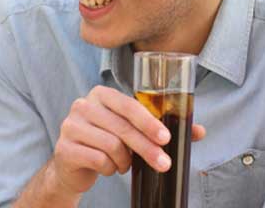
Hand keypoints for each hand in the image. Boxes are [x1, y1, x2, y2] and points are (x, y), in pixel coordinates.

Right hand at [48, 86, 205, 195]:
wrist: (73, 164)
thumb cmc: (107, 142)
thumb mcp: (132, 131)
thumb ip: (161, 128)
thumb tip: (199, 131)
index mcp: (100, 94)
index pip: (127, 104)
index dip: (148, 121)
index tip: (166, 138)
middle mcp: (82, 105)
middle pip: (121, 127)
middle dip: (146, 148)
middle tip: (164, 163)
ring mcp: (70, 126)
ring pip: (111, 146)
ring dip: (125, 161)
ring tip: (125, 165)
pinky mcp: (64, 147)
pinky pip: (98, 160)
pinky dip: (110, 168)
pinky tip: (109, 168)